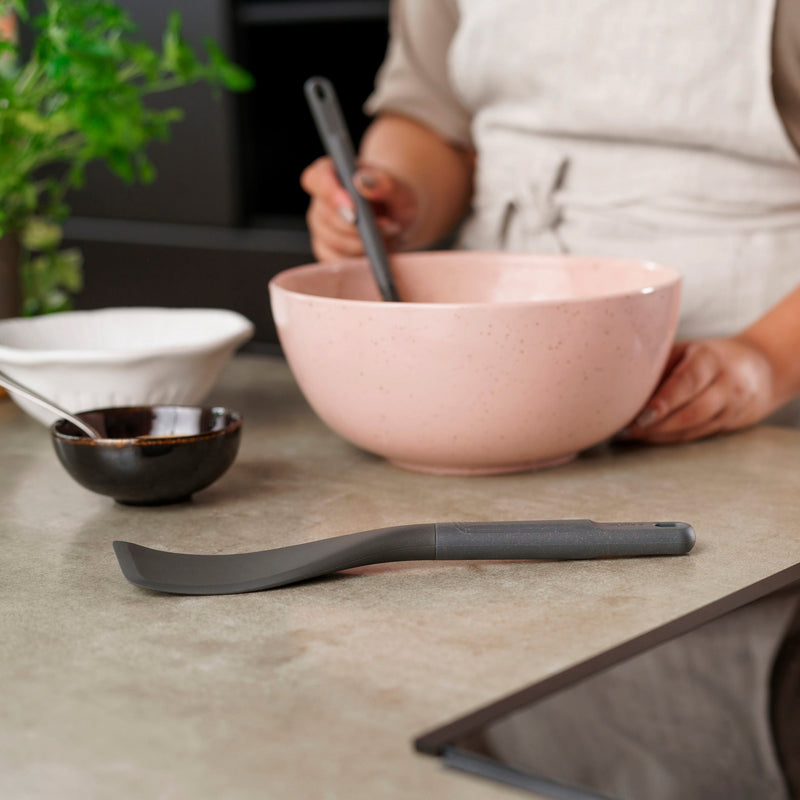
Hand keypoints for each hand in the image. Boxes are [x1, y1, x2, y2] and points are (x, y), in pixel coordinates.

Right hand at [300, 157, 417, 260]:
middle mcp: (321, 199)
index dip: (330, 194)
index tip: (354, 209)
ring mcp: (320, 226)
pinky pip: (335, 260)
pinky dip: (358, 260)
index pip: (317, 178)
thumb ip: (384, 183)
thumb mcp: (400, 189)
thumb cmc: (396, 200)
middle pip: (325, 216)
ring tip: (385, 238)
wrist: (400, 222)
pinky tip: (373, 252)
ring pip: (332, 241)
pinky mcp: (325, 249)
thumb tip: (361, 182)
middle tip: (386, 227)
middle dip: (356, 227)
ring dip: (362, 244)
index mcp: (332, 173)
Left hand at [626, 337, 777, 442]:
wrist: (757, 367)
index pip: (687, 381)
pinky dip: (671, 438)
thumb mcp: (683, 351)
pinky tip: (648, 437)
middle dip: (659, 424)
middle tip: (629, 429)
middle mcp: (725, 383)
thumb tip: (619, 386)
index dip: (665, 401)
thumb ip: (658, 366)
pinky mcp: (729, 423)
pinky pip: (697, 435)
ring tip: (632, 434)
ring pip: (695, 427)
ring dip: (661, 435)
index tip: (642, 415)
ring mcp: (731, 406)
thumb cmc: (703, 357)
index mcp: (709, 359)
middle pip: (694, 410)